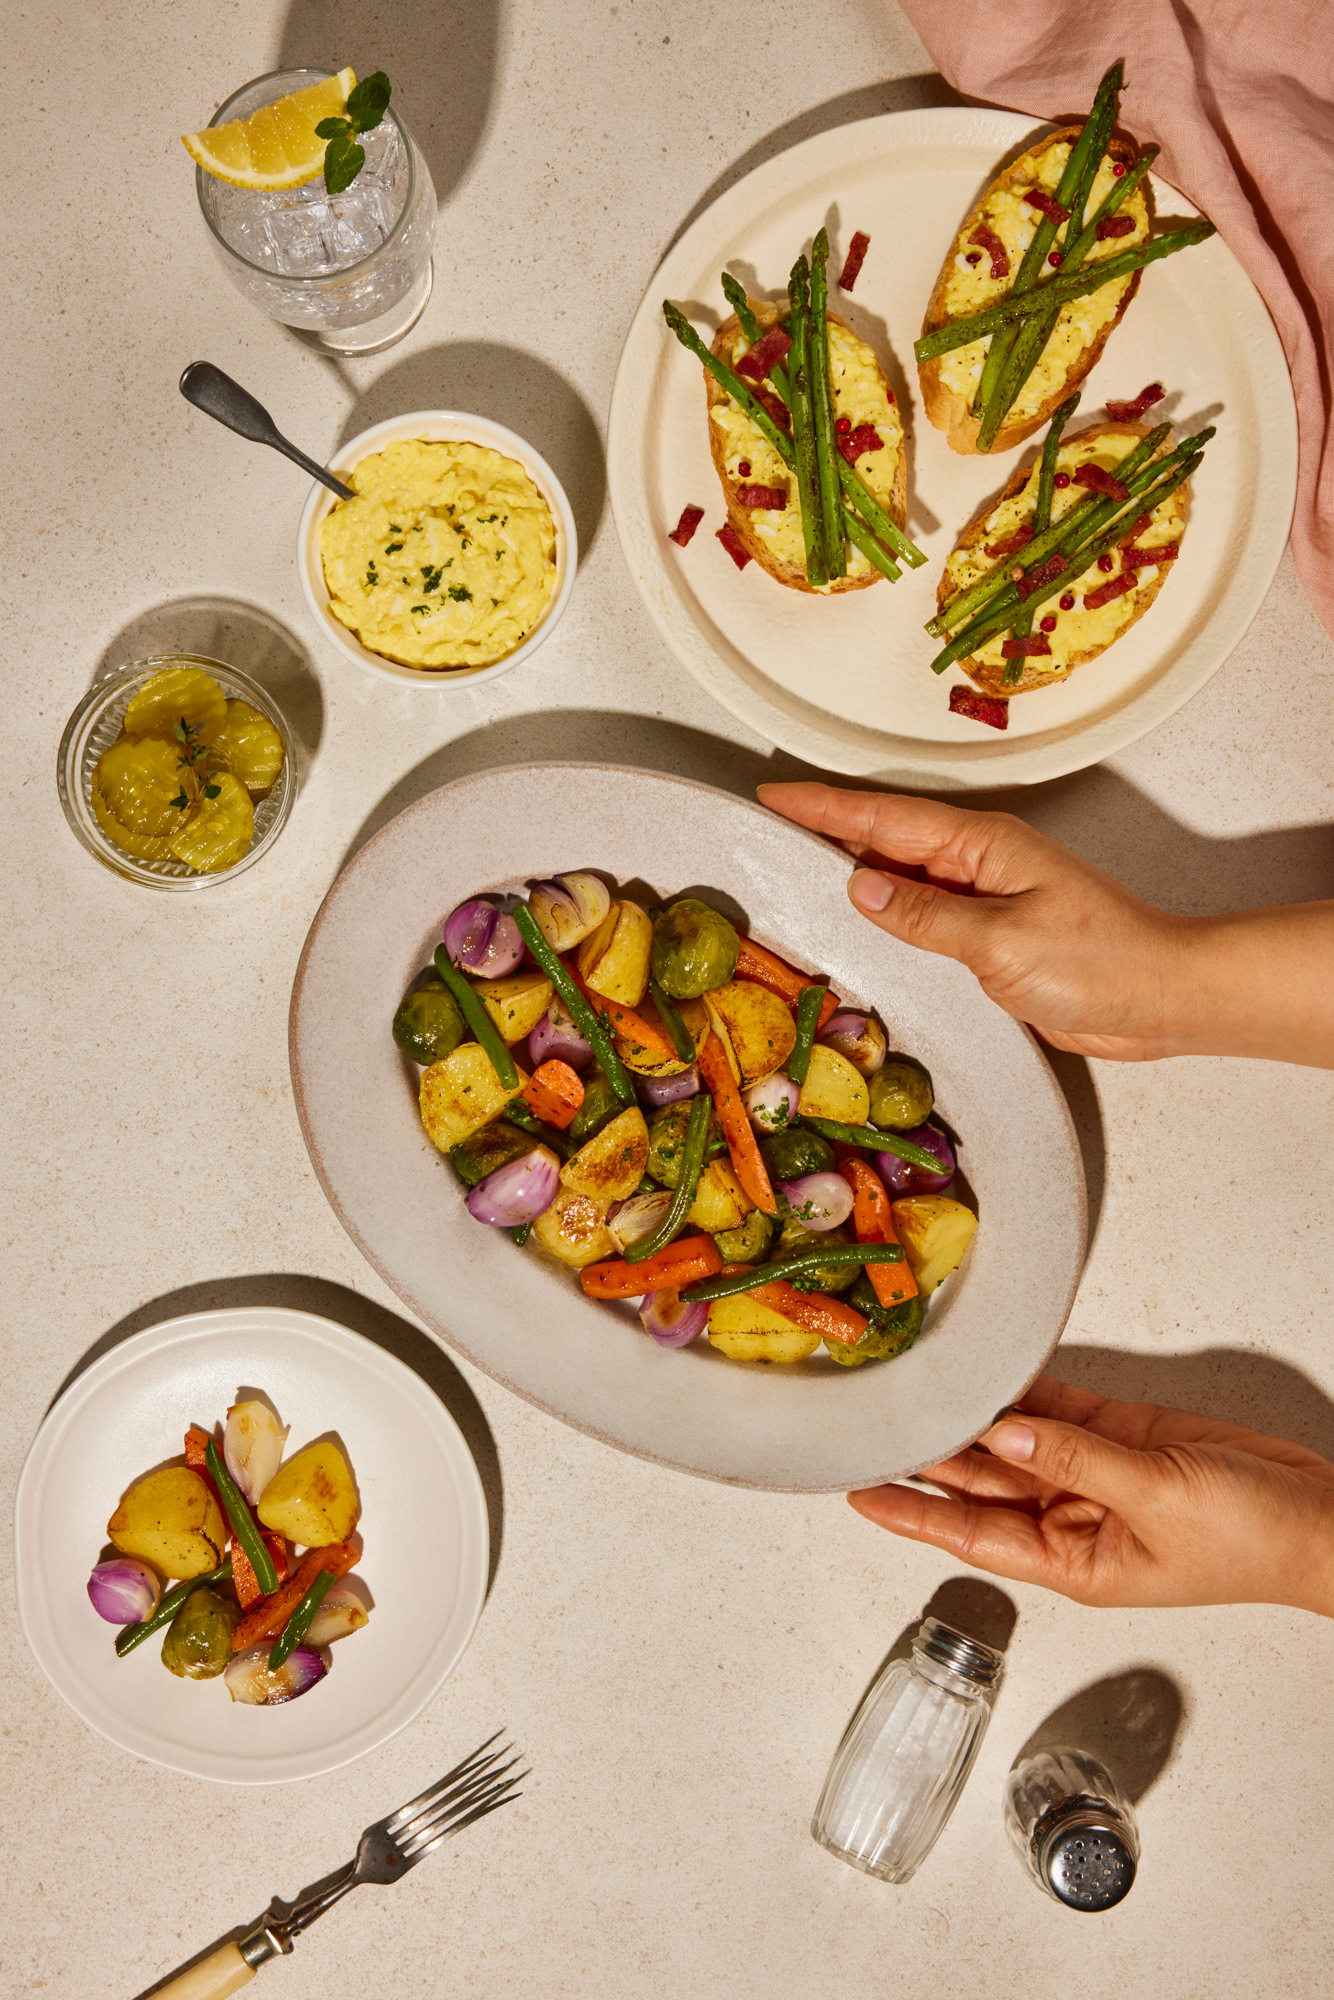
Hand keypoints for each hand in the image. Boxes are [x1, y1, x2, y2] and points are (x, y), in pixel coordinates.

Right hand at [757, 782, 1333, 1066]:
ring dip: (852, 871)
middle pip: (887, 838)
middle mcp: (981, 862)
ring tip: (793, 869)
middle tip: (768, 825)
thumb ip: (926, 917)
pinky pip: (924, 915)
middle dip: (827, 829)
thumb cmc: (1102, 963)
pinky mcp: (993, 934)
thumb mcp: (1001, 943)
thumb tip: (860, 889)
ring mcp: (987, 896)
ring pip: (902, 876)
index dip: (824, 808)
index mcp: (982, 845)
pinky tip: (861, 926)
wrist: (1163, 998)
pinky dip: (886, 915)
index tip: (774, 795)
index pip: (884, 820)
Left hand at [850, 1375, 1333, 1614]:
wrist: (1319, 1515)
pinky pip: (1054, 1408)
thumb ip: (1076, 1461)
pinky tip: (982, 1366)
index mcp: (1072, 1561)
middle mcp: (1069, 1518)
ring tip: (912, 1381)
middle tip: (872, 1416)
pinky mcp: (1118, 1435)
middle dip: (927, 1452)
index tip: (855, 1491)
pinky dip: (1021, 1388)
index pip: (970, 1535)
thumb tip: (1002, 1435)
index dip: (912, 1513)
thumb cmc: (1251, 1541)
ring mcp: (1090, 1473)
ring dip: (968, 1415)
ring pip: (1009, 1440)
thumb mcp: (1157, 1501)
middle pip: (979, 1483)